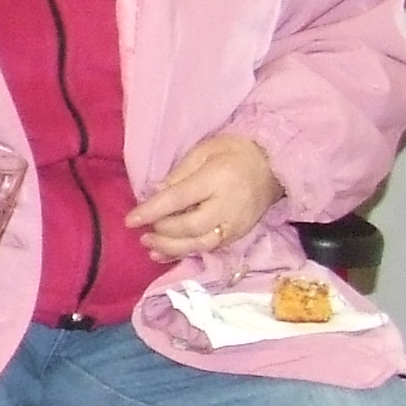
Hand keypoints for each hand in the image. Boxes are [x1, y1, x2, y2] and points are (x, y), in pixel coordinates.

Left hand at [126, 134, 281, 259]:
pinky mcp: (239, 235)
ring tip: (149, 244)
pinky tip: (165, 253)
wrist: (275, 163)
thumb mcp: (203, 151)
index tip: (129, 220)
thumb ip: (178, 174)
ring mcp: (236, 224)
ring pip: (200, 244)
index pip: (179, 199)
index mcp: (216, 179)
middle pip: (190, 227)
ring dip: (171, 248)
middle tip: (143, 230)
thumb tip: (154, 193)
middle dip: (163, 231)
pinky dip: (185, 252)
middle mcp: (228, 206)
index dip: (152, 211)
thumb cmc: (234, 151)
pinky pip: (210, 248)